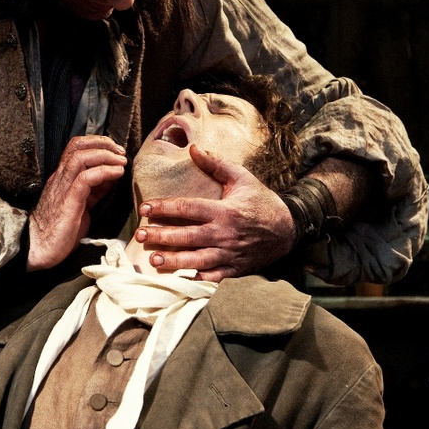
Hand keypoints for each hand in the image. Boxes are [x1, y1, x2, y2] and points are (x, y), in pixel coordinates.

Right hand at [28, 135, 127, 270]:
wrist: (38, 248)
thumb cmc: (59, 230)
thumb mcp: (81, 204)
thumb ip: (94, 190)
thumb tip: (111, 177)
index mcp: (62, 177)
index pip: (76, 148)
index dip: (97, 144)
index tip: (116, 152)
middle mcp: (60, 177)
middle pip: (77, 145)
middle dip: (103, 143)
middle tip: (120, 152)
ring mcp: (62, 187)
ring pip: (80, 156)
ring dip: (105, 154)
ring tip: (120, 161)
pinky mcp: (68, 201)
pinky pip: (85, 178)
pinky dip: (104, 171)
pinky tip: (117, 174)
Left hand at [135, 145, 294, 281]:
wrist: (288, 229)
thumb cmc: (261, 201)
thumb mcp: (242, 178)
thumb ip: (217, 164)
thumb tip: (194, 148)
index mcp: (224, 210)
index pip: (188, 208)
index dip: (165, 208)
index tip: (145, 208)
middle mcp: (224, 233)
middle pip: (188, 236)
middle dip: (162, 236)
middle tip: (140, 235)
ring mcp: (229, 253)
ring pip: (197, 260)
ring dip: (174, 261)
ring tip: (153, 261)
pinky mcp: (235, 269)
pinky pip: (214, 277)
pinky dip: (198, 279)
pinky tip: (180, 279)